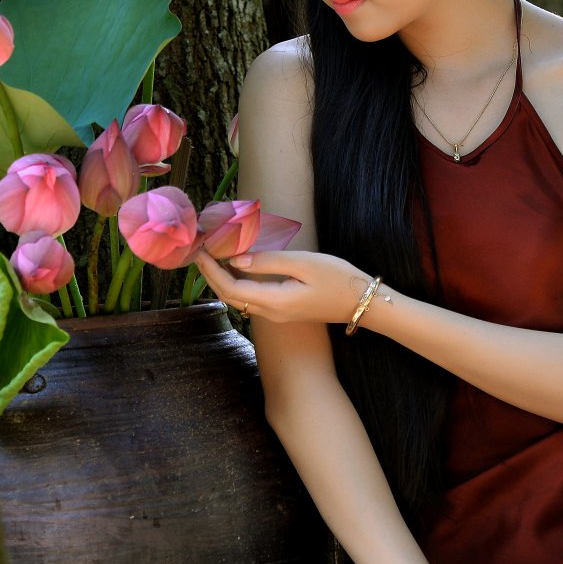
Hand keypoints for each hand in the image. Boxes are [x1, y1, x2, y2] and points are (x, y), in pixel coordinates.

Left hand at [192, 249, 371, 327]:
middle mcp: (270, 312)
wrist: (363, 304)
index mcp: (274, 301)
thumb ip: (269, 261)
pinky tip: (235, 266)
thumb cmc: (338, 279)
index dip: (211, 270)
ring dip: (222, 278)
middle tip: (200, 250)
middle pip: (229, 296)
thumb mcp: (305, 263)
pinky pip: (250, 298)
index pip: (230, 288)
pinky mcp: (283, 310)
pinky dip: (236, 282)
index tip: (199, 249)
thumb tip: (237, 259)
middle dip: (210, 274)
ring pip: (238, 298)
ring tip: (212, 256)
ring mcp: (276, 314)